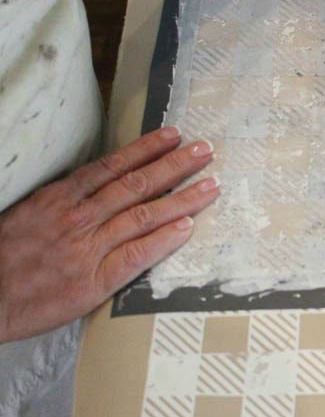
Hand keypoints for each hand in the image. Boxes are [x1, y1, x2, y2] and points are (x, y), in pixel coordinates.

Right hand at [0, 127, 218, 342]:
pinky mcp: (94, 280)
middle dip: (175, 165)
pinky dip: (163, 240)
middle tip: (204, 151)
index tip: (172, 136)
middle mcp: (79, 217)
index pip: (112, 166)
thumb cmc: (4, 258)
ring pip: (144, 215)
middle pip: (136, 184)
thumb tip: (95, 189)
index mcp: (60, 198)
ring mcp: (88, 247)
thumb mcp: (28, 216)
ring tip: (211, 185)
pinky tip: (187, 227)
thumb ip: (63, 203)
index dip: (146, 149)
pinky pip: (136, 255)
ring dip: (182, 198)